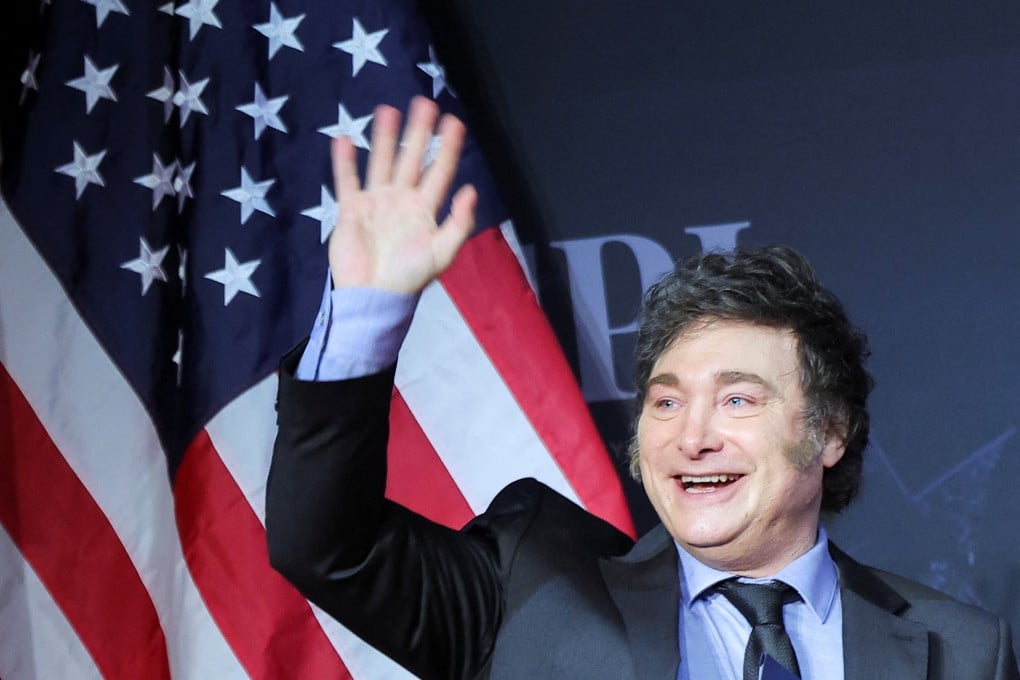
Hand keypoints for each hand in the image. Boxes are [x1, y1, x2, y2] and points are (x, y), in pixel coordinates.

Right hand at [328, 96, 477, 293]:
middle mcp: (402, 200)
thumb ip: (458, 223)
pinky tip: (345, 139)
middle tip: (424, 103)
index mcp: (425, 209)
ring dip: (384, 137)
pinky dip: (345, 162)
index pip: (440, 171)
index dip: (448, 147)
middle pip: (412, 158)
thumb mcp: (443, 253)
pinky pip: (347, 180)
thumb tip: (471, 189)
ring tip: (388, 110)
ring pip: (381, 162)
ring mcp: (376, 202)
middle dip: (418, 132)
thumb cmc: (409, 277)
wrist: (373, 295)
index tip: (454, 122)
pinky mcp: (351, 209)